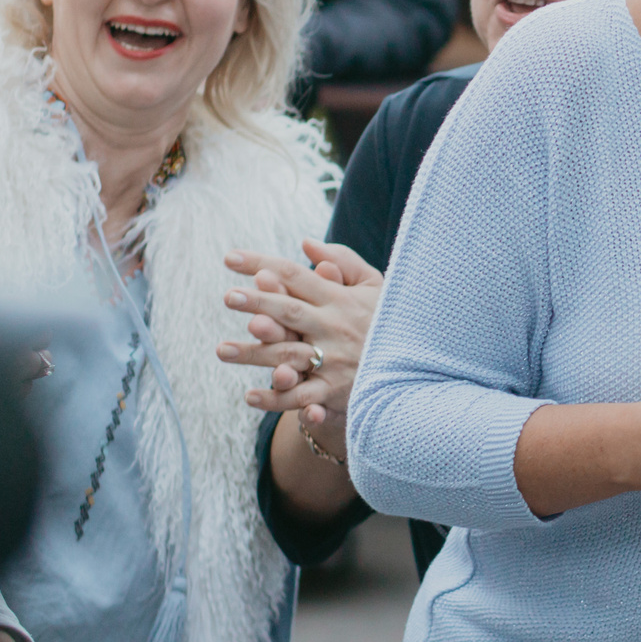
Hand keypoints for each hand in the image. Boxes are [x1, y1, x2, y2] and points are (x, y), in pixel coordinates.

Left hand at [217, 241, 381, 425]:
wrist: (418, 367)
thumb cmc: (388, 322)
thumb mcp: (374, 286)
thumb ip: (343, 261)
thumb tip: (306, 243)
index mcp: (339, 298)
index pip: (295, 275)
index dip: (261, 265)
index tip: (230, 259)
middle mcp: (334, 327)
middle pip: (290, 311)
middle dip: (257, 303)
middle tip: (228, 297)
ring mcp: (335, 360)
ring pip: (288, 355)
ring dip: (254, 353)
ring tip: (222, 350)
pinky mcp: (336, 391)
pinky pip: (301, 397)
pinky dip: (276, 398)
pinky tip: (250, 395)